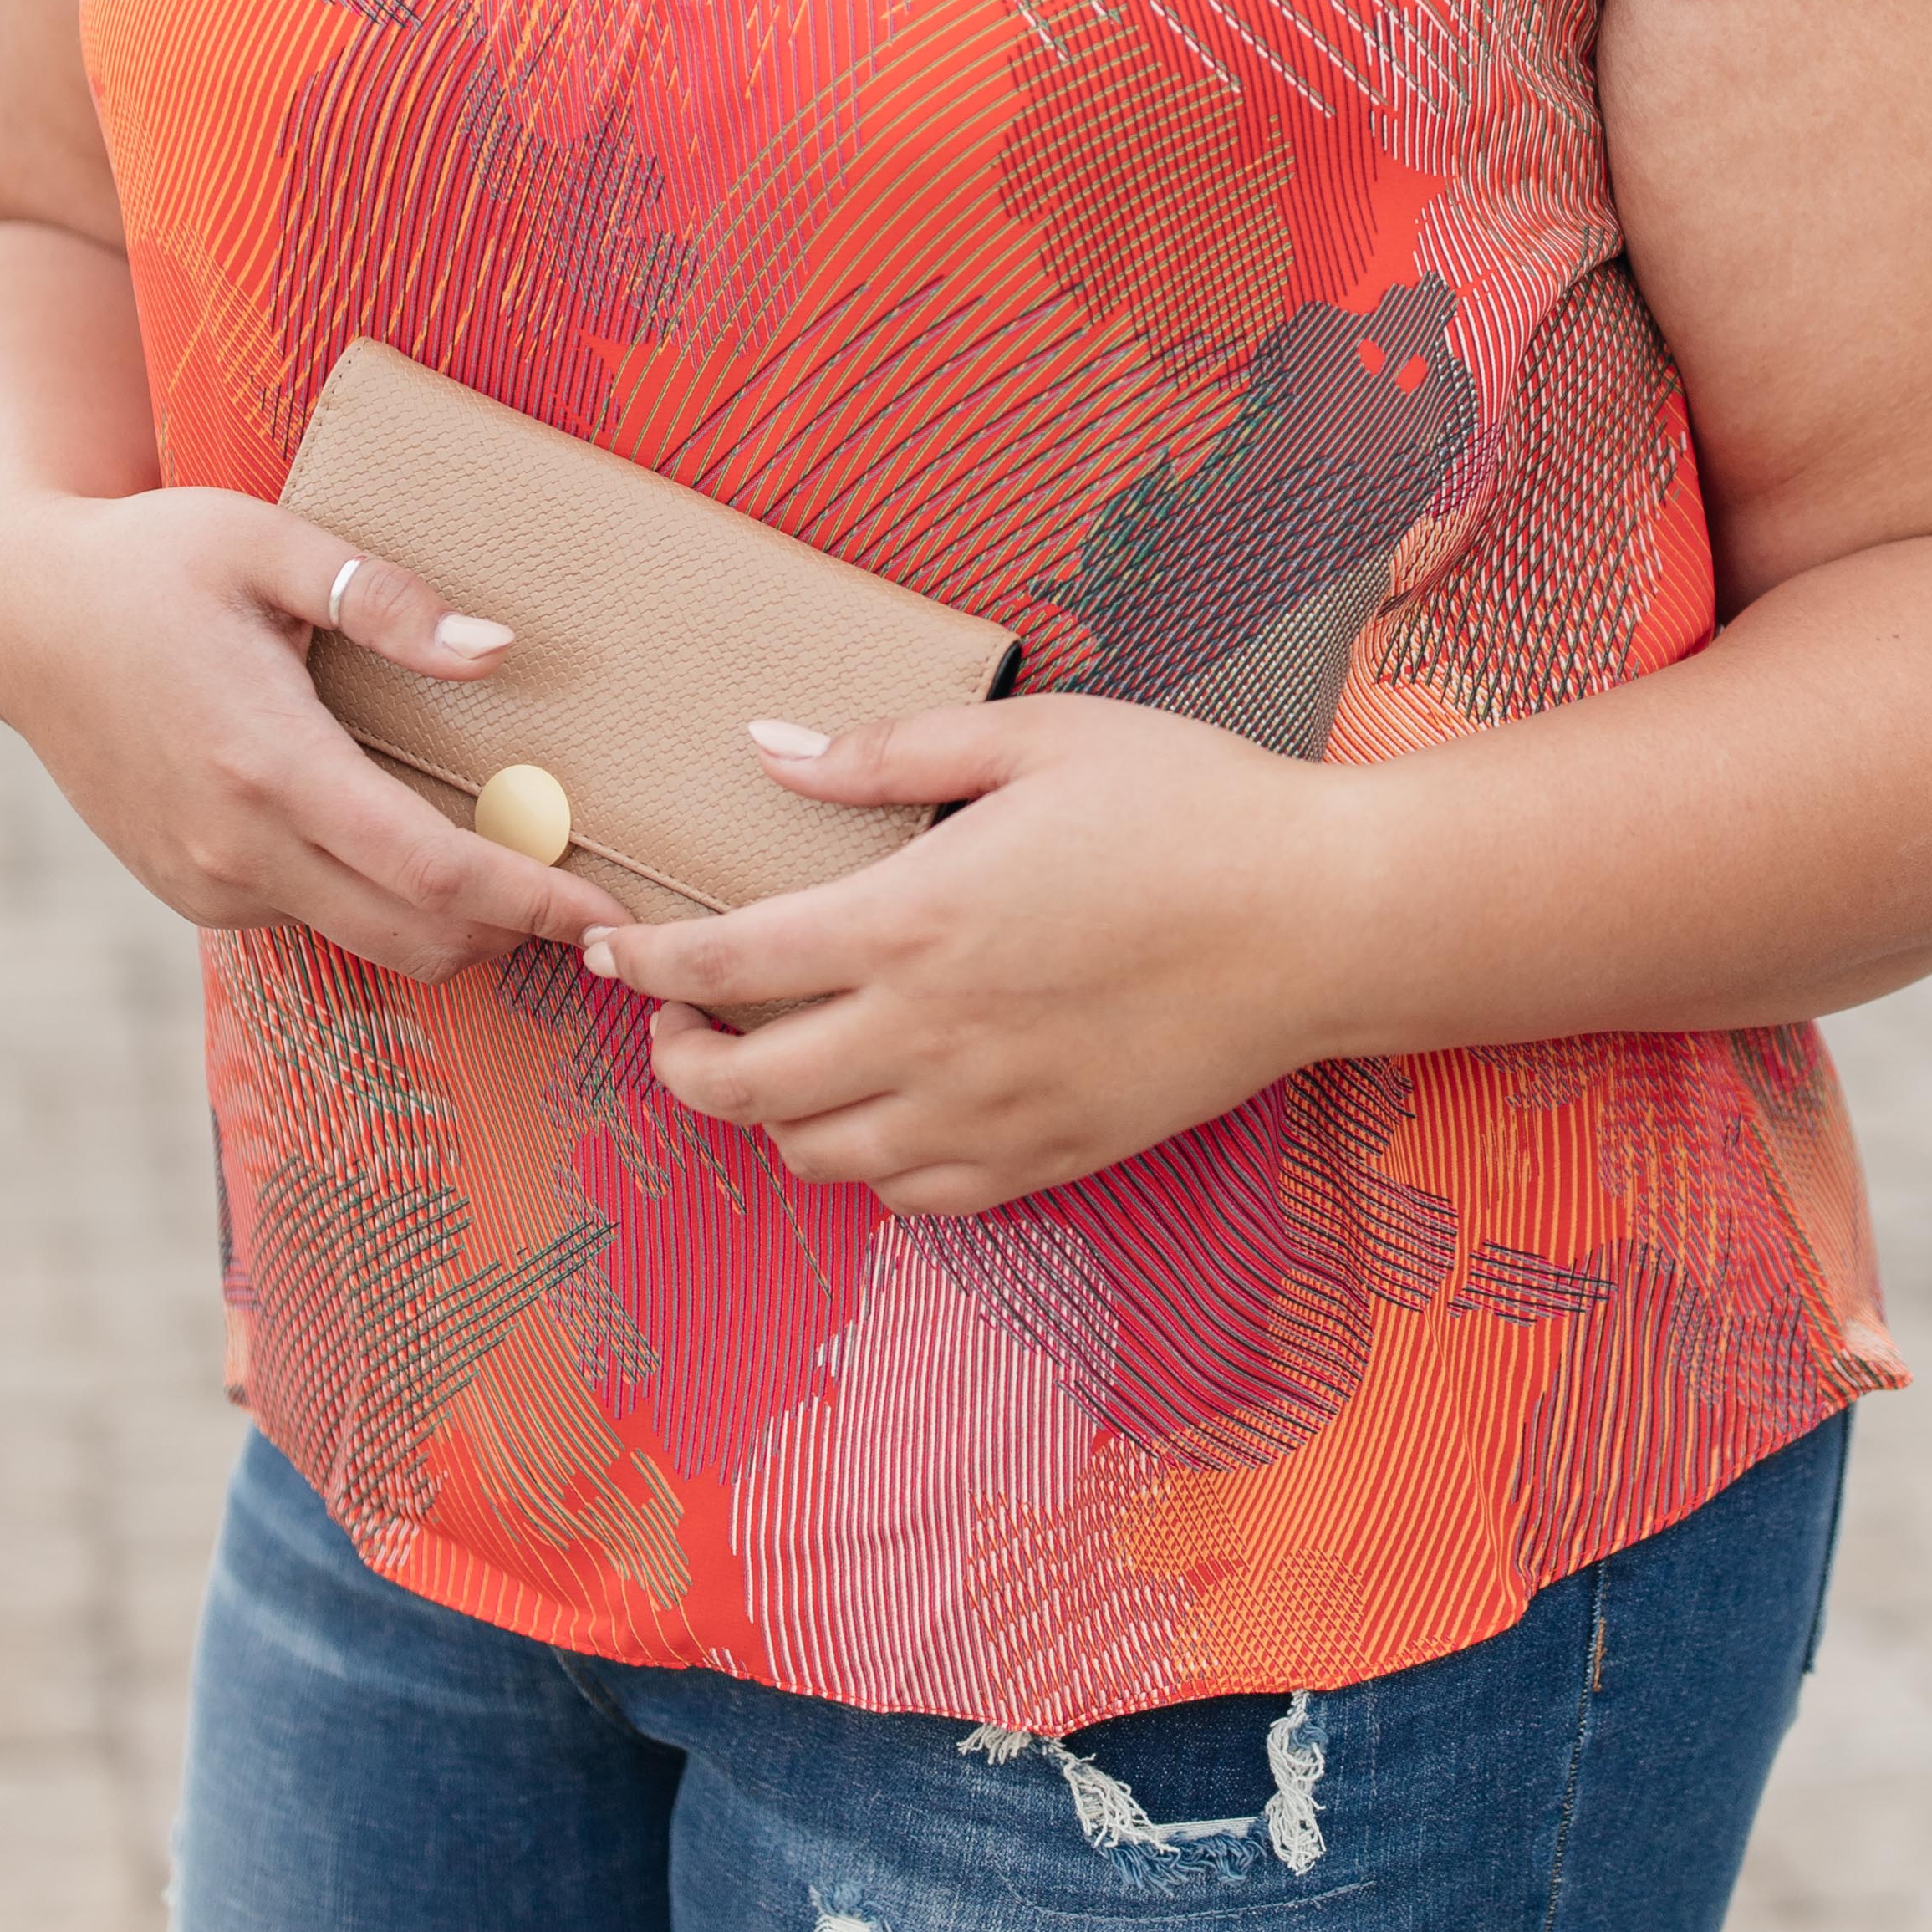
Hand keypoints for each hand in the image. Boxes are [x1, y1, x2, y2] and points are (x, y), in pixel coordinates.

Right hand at [0, 486, 621, 978]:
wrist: (18, 617)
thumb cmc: (149, 561)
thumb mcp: (267, 543)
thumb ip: (386, 600)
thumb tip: (499, 648)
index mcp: (267, 761)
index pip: (432, 872)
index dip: (531, 900)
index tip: (602, 906)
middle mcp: (234, 846)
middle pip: (412, 937)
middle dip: (509, 931)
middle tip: (575, 894)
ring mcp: (205, 880)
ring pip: (362, 939)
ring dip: (442, 920)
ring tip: (501, 861)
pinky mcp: (187, 892)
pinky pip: (305, 919)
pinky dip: (368, 900)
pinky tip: (390, 837)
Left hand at [591, 695, 1377, 1212]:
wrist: (1326, 920)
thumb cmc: (1190, 805)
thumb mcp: (1038, 737)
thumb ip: (890, 752)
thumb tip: (770, 748)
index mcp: (911, 919)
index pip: (725, 963)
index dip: (643, 963)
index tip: (605, 946)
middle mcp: (931, 1035)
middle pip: (743, 1088)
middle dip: (676, 1058)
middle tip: (673, 1021)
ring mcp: (990, 1112)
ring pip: (819, 1154)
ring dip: (769, 1113)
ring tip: (773, 1060)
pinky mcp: (1051, 1158)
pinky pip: (916, 1195)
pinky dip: (868, 1161)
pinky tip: (878, 1109)